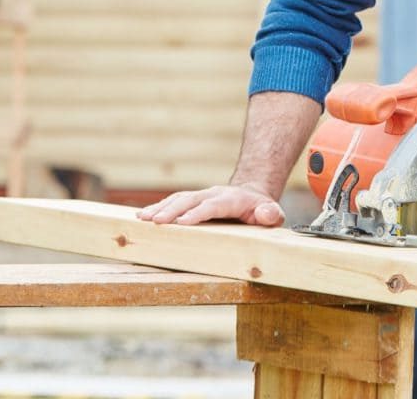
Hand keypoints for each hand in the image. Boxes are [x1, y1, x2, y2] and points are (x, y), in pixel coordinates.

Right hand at [138, 184, 285, 226]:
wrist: (252, 196)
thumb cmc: (262, 211)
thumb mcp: (273, 213)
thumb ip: (271, 214)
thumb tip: (264, 213)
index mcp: (231, 200)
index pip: (212, 206)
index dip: (197, 213)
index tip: (182, 223)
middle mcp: (213, 194)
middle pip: (190, 200)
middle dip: (172, 210)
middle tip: (156, 222)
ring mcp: (201, 195)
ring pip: (178, 198)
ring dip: (160, 207)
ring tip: (142, 218)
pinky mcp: (192, 200)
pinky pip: (173, 201)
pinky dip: (158, 207)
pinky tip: (142, 216)